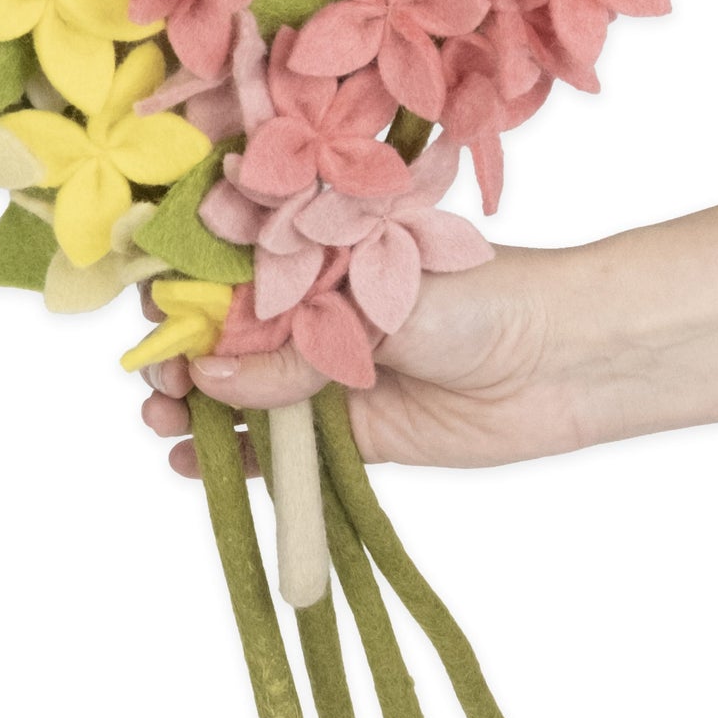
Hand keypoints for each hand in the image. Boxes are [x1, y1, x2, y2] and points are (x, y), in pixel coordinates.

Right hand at [141, 174, 717, 477]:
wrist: (567, 357)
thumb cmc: (479, 293)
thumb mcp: (373, 305)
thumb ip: (292, 344)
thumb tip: (206, 371)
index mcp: (318, 255)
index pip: (228, 271)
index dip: (183, 292)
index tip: (151, 316)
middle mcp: (315, 312)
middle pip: (223, 339)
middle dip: (180, 358)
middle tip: (157, 383)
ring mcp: (329, 375)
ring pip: (240, 397)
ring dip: (194, 409)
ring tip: (163, 423)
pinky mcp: (353, 435)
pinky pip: (278, 451)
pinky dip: (233, 459)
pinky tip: (189, 462)